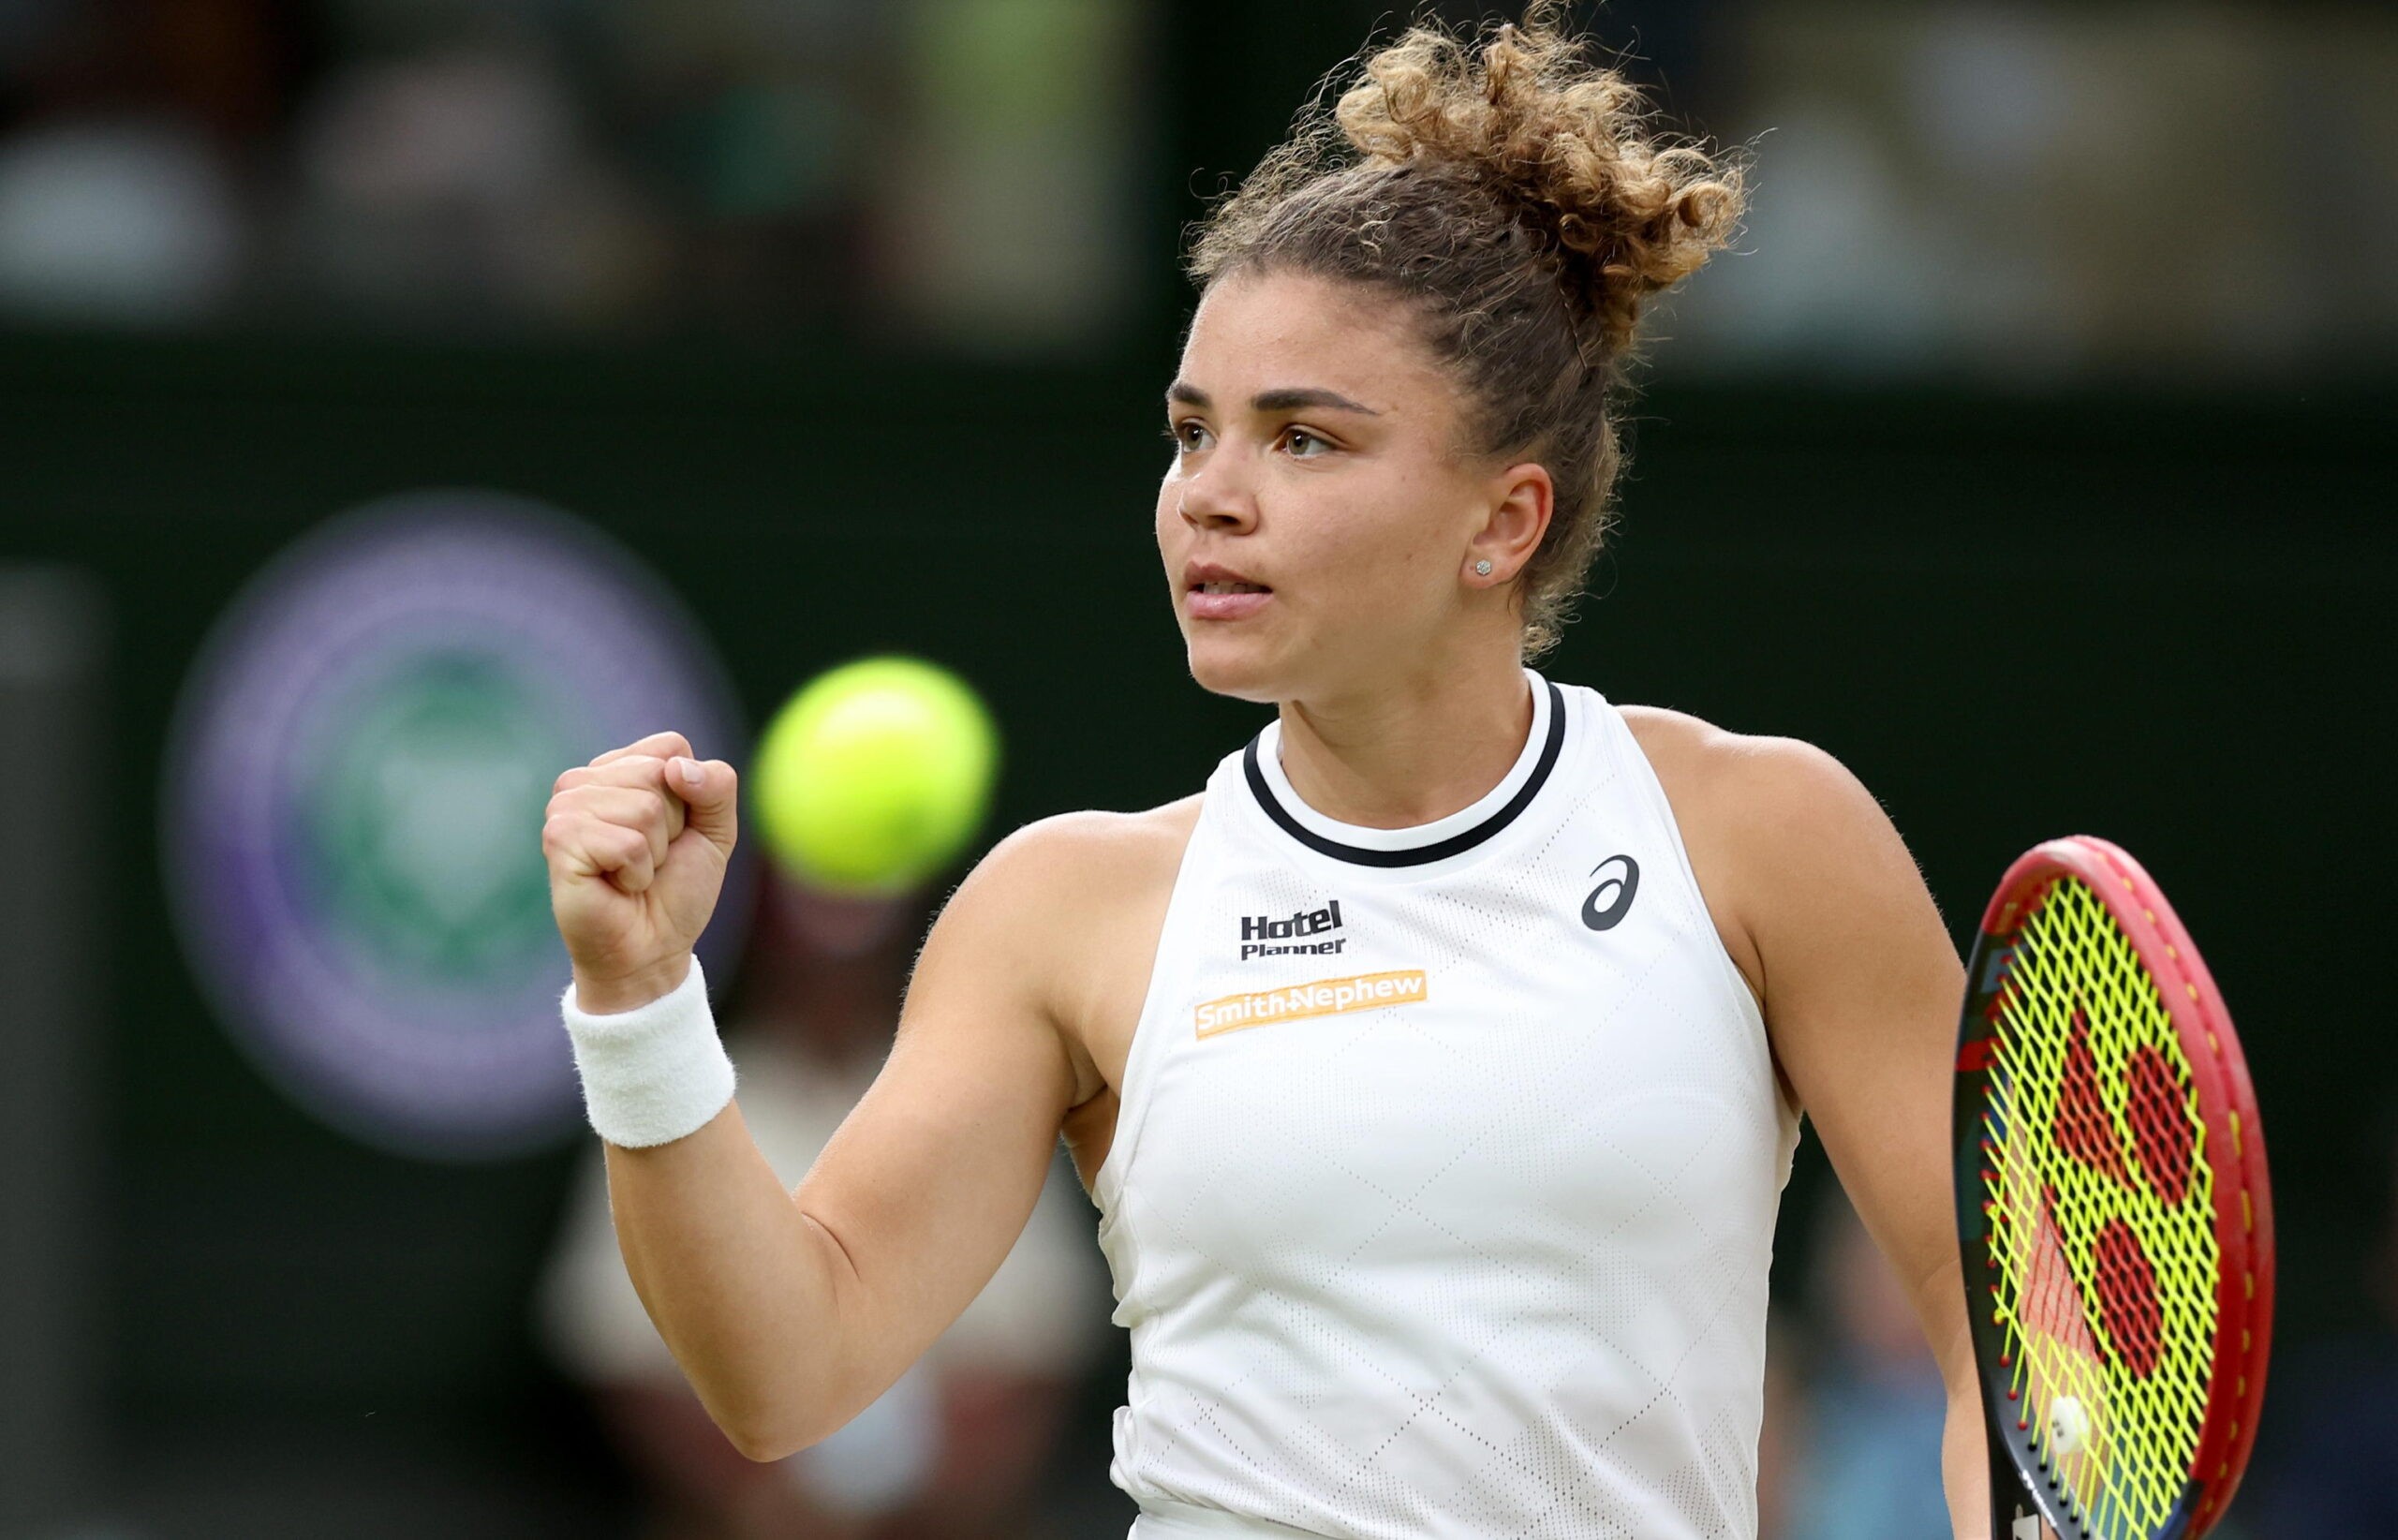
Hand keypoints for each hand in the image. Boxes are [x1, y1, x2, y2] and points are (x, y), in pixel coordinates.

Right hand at [543, 730, 738, 1010]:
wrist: (651, 949)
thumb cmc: (676, 889)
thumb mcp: (716, 831)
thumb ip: (717, 785)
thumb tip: (677, 768)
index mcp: (617, 769)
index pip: (671, 747)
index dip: (689, 797)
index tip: (672, 833)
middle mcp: (583, 781)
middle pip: (658, 774)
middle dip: (672, 826)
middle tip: (651, 858)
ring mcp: (565, 807)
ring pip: (645, 807)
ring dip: (654, 853)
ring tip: (632, 873)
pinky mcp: (559, 840)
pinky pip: (627, 842)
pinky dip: (637, 872)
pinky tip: (618, 886)